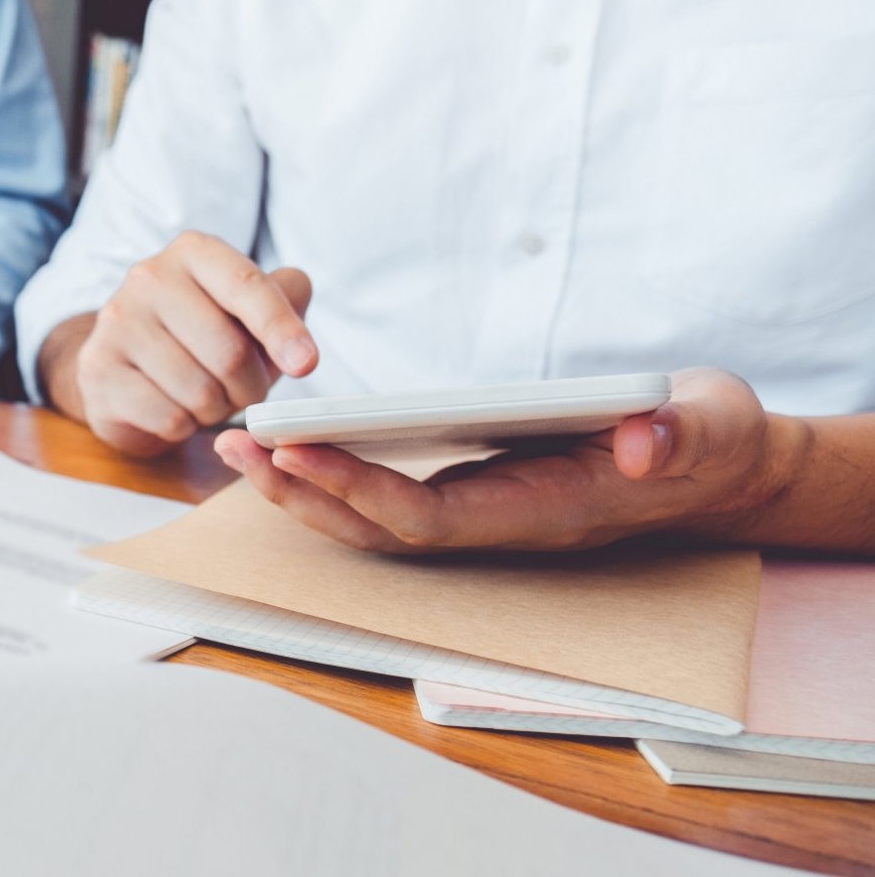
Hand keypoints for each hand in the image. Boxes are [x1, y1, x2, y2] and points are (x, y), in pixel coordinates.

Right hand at [41, 232, 317, 456]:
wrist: (122, 365)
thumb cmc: (200, 337)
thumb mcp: (246, 312)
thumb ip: (285, 298)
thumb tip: (297, 294)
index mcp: (194, 252)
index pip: (247, 286)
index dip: (282, 328)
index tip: (307, 363)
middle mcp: (149, 277)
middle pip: (229, 352)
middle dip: (250, 387)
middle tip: (244, 392)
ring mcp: (117, 322)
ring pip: (199, 391)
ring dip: (217, 409)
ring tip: (206, 399)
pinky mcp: (98, 369)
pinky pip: (167, 417)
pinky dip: (184, 426)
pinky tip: (174, 410)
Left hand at [217, 367, 798, 552]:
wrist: (722, 466)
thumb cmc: (710, 441)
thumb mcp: (709, 425)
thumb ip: (680, 434)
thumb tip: (641, 442)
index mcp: (544, 513)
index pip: (431, 516)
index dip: (359, 490)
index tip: (296, 449)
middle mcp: (502, 525)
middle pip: (380, 528)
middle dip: (303, 491)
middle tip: (233, 442)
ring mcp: (485, 512)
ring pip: (374, 518)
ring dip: (304, 486)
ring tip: (239, 441)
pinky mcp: (476, 489)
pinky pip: (389, 495)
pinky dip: (334, 472)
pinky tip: (290, 441)